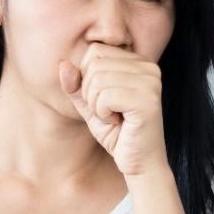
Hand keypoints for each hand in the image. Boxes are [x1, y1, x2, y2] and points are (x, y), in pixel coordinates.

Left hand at [58, 42, 168, 175]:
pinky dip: (102, 114)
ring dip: (96, 105)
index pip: (95, 50)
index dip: (86, 77)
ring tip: (113, 118)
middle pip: (94, 62)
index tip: (104, 100)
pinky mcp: (148, 100)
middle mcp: (149, 67)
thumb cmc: (117, 133)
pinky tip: (118, 123)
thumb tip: (62, 63)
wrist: (139, 163)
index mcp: (139, 62)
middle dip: (90, 92)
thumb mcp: (89, 104)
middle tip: (108, 112)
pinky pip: (106, 96)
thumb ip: (75, 84)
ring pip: (97, 79)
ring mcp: (150, 82)